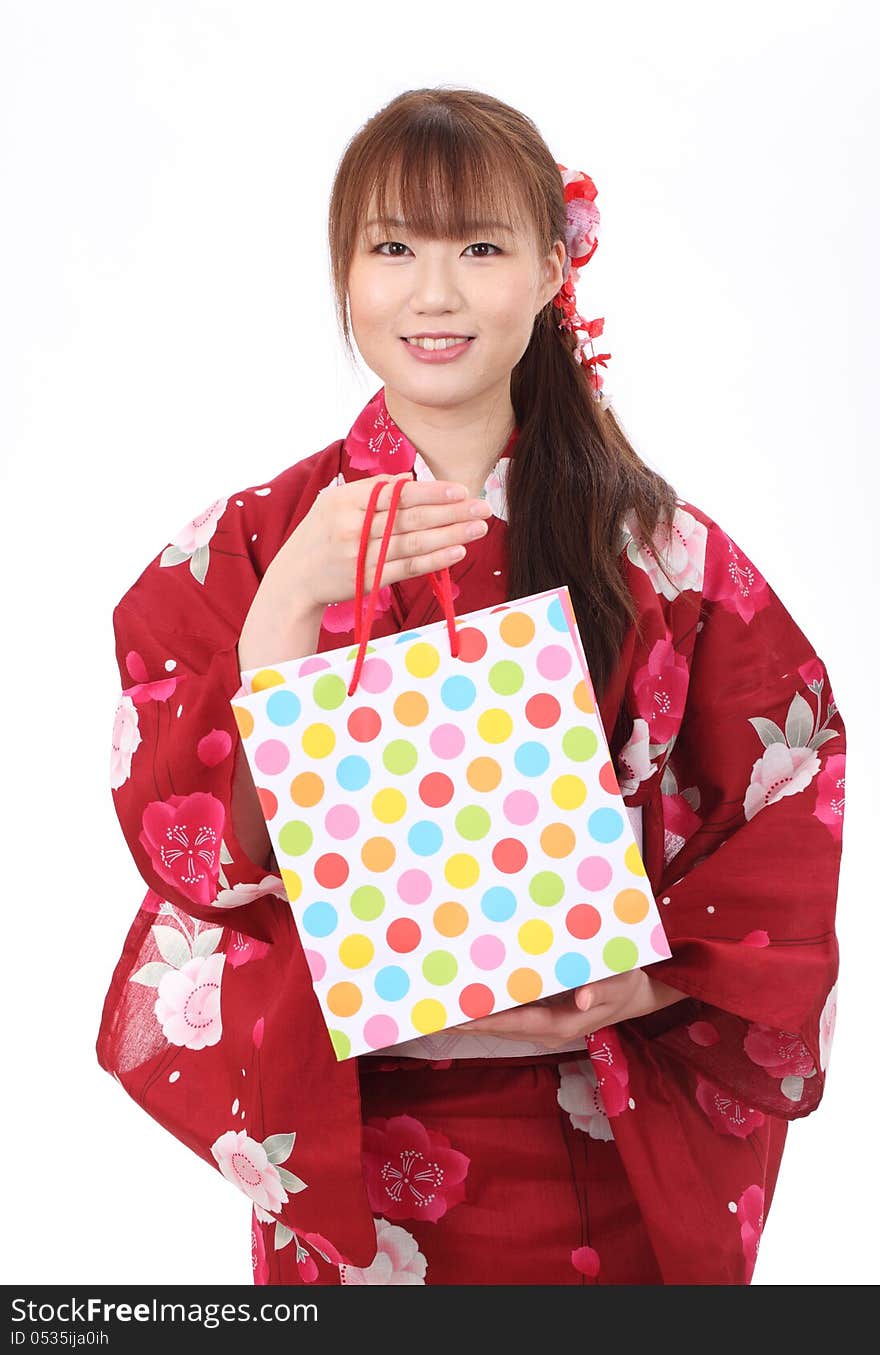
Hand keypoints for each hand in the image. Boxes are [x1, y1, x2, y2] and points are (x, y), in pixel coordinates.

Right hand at [268, 471, 493, 614]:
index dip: (431, 492)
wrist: (294, 580)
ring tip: (478, 527)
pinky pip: (408, 567)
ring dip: (451, 534)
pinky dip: (435, 559)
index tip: (460, 490)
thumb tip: (408, 478)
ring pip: (414, 542)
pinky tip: (457, 551)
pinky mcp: (368, 579)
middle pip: (410, 517)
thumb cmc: (320, 536)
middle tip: (481, 506)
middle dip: (451, 511)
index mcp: (345, 501)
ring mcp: (360, 555)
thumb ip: (372, 490)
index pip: (396, 494)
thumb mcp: (335, 503)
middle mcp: (352, 526)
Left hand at [447, 969, 688, 1048]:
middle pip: (501, 1029)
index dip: (485, 1021)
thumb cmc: (625, 983)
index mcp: (562, 1023)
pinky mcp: (544, 1020)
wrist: (636, 994)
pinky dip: (488, 1014)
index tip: (457, 1018)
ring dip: (473, 1022)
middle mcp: (548, 1030)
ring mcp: (545, 1028)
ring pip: (502, 1027)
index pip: (516, 1023)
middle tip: (432, 1014)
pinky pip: (510, 1020)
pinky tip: (469, 1005)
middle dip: (467, 1024)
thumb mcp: (619, 982)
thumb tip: (581, 997)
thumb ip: (600, 989)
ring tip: (440, 1011)